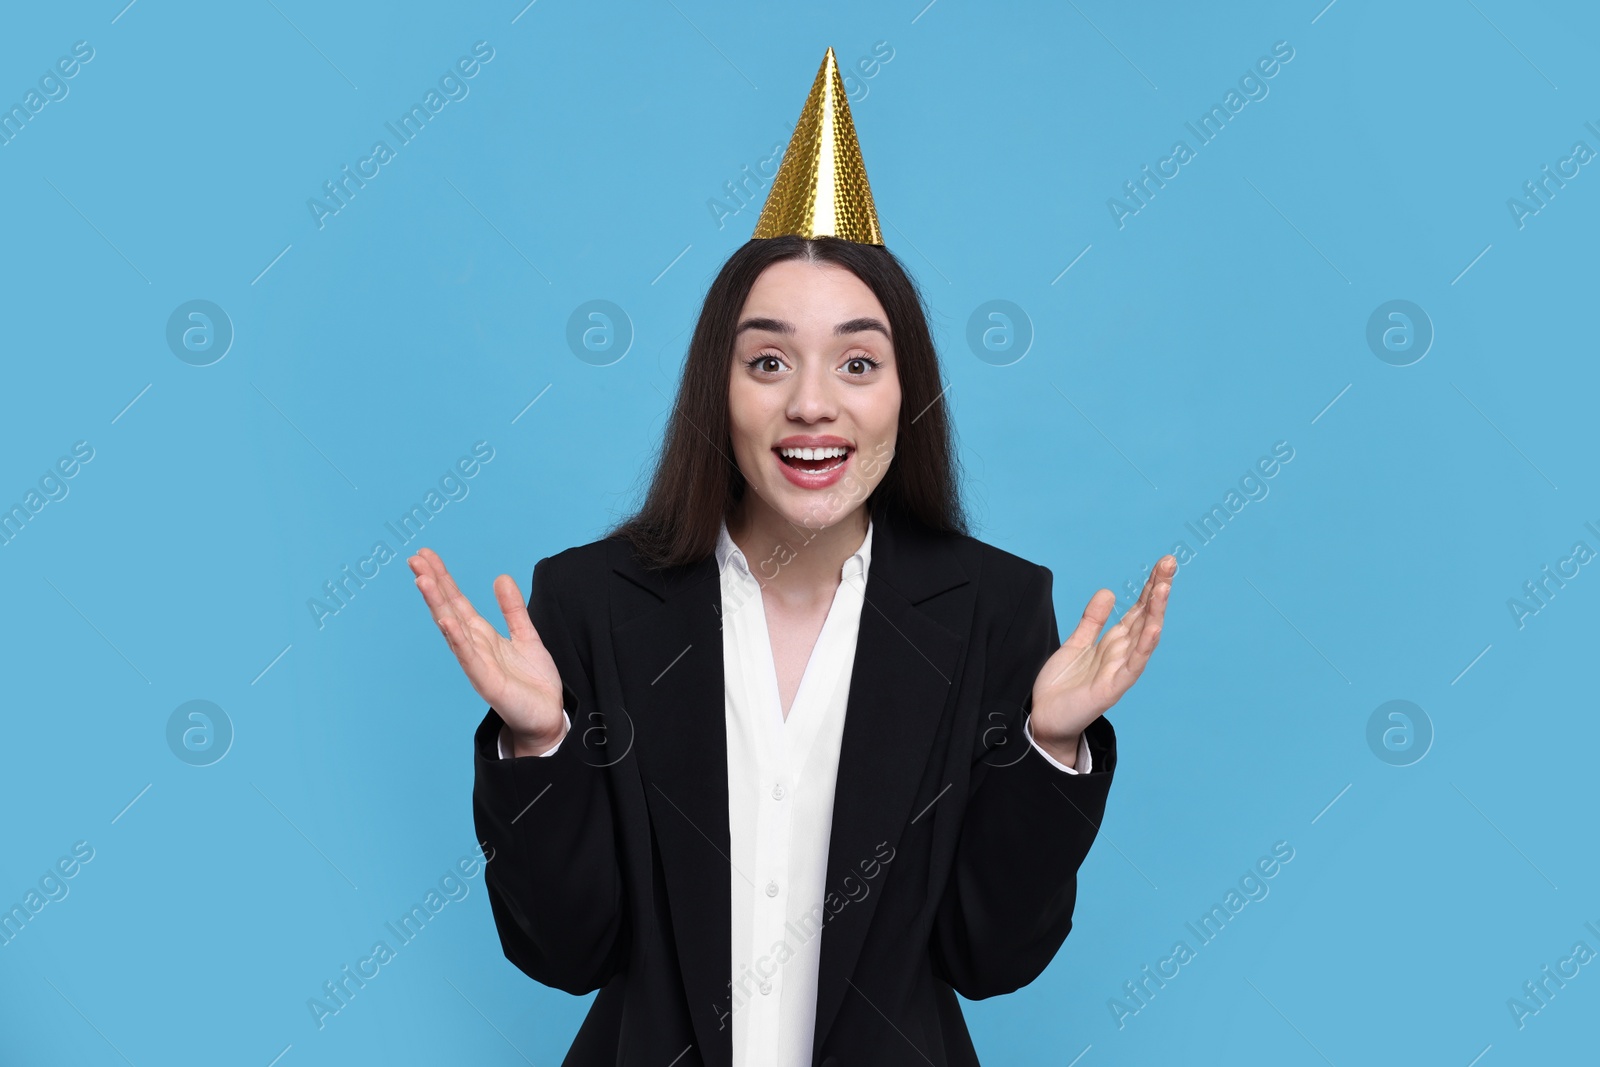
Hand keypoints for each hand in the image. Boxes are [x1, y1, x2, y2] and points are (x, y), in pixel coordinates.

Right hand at [408, 547, 567, 754]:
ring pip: (452, 628)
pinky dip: (456, 638)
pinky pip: (468, 656)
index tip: (425, 555)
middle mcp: (474, 647)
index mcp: (482, 635)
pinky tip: (446, 620)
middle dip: (432, 584)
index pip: (457, 601)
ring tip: (423, 580)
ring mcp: (477, 664)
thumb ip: (512, 609)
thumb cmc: (532, 682)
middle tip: (415, 559)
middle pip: (448, 609)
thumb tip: (501, 577)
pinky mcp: (486, 681)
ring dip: (437, 604)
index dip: (443, 578)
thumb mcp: (526, 636)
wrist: (547, 717)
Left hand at [1028, 555, 1175, 761]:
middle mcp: (1122, 654)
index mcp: (1114, 643)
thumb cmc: (1062, 686)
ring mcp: (1120, 670)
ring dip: (1155, 612)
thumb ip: (1092, 620)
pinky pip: (1133, 665)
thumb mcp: (1076, 644)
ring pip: (1144, 637)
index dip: (1149, 587)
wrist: (1045, 720)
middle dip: (1158, 590)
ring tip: (1165, 586)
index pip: (1137, 609)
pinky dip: (1144, 646)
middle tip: (1170, 562)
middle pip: (1145, 616)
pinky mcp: (1112, 688)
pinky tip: (1153, 627)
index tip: (1162, 563)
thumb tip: (1108, 591)